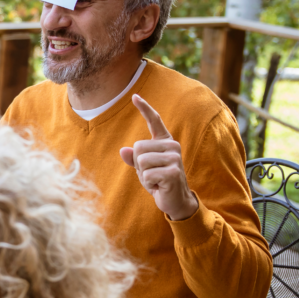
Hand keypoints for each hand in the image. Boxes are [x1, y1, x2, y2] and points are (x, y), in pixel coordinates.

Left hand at [119, 95, 198, 220]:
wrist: (175, 201)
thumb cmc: (158, 181)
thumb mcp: (143, 168)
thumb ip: (134, 159)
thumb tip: (123, 151)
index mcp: (165, 142)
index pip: (155, 121)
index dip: (145, 109)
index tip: (135, 96)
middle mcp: (172, 146)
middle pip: (137, 147)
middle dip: (138, 164)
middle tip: (151, 173)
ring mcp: (174, 158)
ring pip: (141, 161)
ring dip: (143, 175)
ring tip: (155, 179)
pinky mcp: (173, 171)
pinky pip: (146, 174)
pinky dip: (148, 183)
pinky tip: (159, 185)